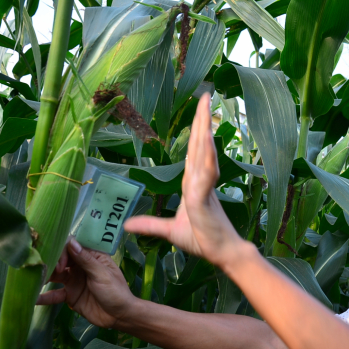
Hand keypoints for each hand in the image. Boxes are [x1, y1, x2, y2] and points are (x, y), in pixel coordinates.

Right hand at [36, 238, 134, 328]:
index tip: (60, 262)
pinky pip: (54, 294)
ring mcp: (73, 281)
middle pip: (60, 258)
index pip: (72, 246)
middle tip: (45, 270)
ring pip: (54, 275)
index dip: (63, 250)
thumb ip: (86, 260)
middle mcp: (80, 266)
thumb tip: (71, 242)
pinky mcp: (69, 295)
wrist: (119, 316)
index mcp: (91, 256)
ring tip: (32, 279)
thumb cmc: (116, 291)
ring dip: (44, 276)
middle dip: (50, 262)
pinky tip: (32, 299)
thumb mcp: (102, 274)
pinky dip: (44, 296)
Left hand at [124, 93, 243, 268]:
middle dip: (201, 119)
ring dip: (204, 128)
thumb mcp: (170, 231)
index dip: (196, 130)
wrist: (221, 253)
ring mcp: (204, 186)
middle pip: (200, 144)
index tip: (199, 111)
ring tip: (206, 106)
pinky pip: (206, 172)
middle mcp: (200, 180)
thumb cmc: (203, 240)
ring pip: (204, 152)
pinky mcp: (204, 197)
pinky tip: (208, 140)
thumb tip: (127, 225)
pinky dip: (207, 156)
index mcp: (193, 183)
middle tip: (204, 95)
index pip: (193, 151)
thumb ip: (150, 224)